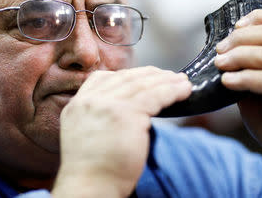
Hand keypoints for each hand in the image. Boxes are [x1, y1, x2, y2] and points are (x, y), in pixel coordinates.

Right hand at [52, 67, 191, 197]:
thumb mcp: (87, 133)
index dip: (127, 75)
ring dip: (166, 81)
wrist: (90, 187)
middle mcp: (91, 100)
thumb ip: (100, 114)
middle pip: (125, 78)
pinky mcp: (127, 114)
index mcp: (78, 104)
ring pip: (142, 85)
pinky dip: (172, 91)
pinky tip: (183, 91)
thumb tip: (127, 105)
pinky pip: (155, 96)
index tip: (144, 75)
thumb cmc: (94, 169)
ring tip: (182, 81)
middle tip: (169, 75)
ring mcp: (108, 105)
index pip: (103, 78)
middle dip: (150, 75)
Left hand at [214, 9, 261, 195]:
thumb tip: (219, 57)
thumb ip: (244, 70)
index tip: (234, 26)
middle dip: (240, 38)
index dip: (257, 17)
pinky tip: (227, 82)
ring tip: (219, 64)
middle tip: (219, 50)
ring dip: (239, 56)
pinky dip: (245, 78)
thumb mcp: (255, 89)